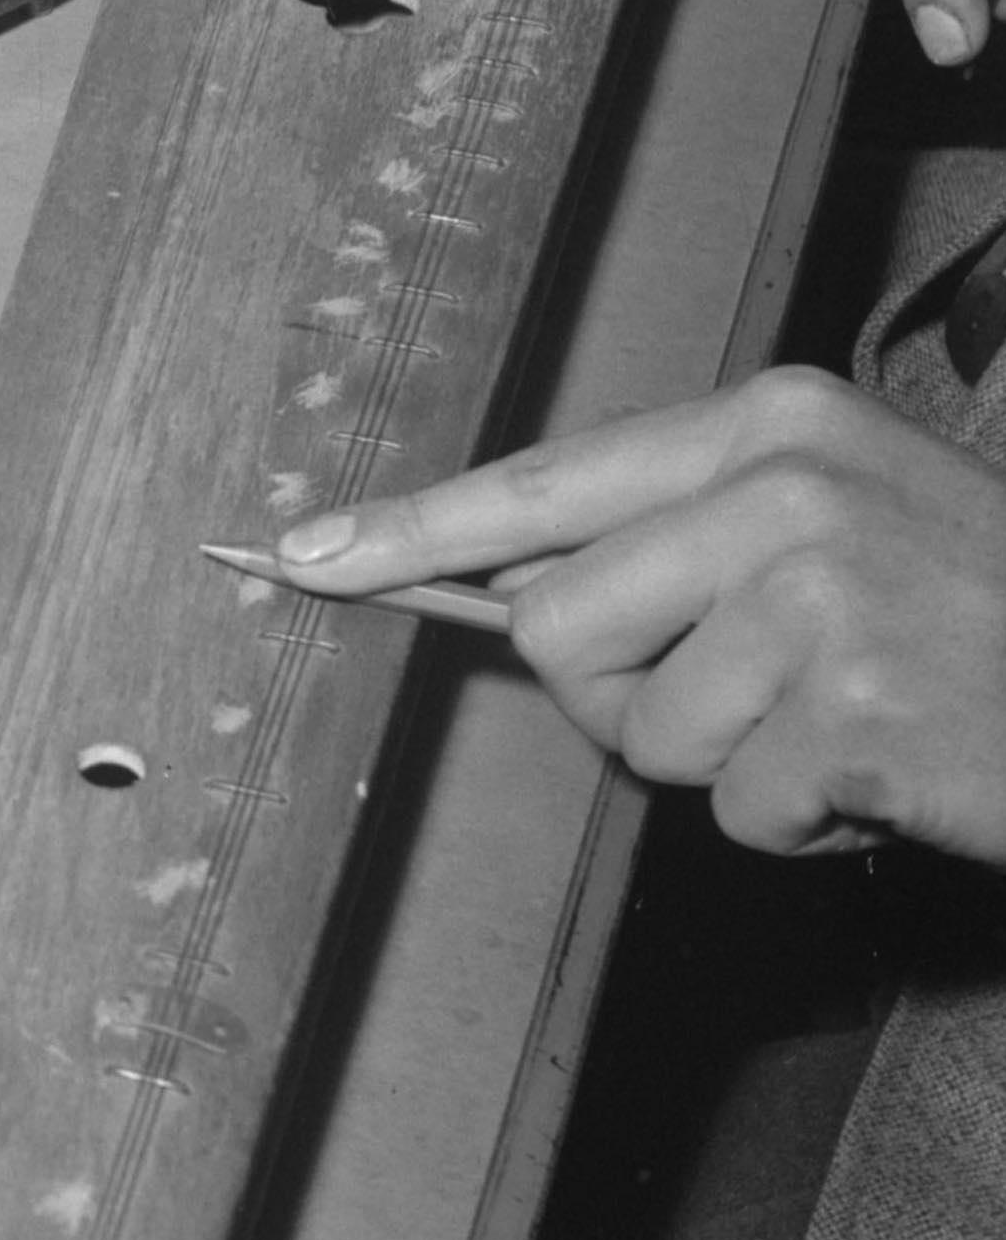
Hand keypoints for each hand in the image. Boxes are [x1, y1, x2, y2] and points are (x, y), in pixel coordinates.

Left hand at [269, 369, 1005, 862]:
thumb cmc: (978, 613)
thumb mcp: (838, 518)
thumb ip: (682, 536)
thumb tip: (504, 592)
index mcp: (767, 422)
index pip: (540, 483)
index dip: (409, 531)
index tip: (301, 557)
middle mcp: (782, 489)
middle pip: (556, 626)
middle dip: (628, 690)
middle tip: (755, 688)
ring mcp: (821, 595)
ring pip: (638, 729)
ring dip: (727, 760)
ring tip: (838, 718)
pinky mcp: (851, 709)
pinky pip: (734, 804)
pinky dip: (802, 817)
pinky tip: (887, 766)